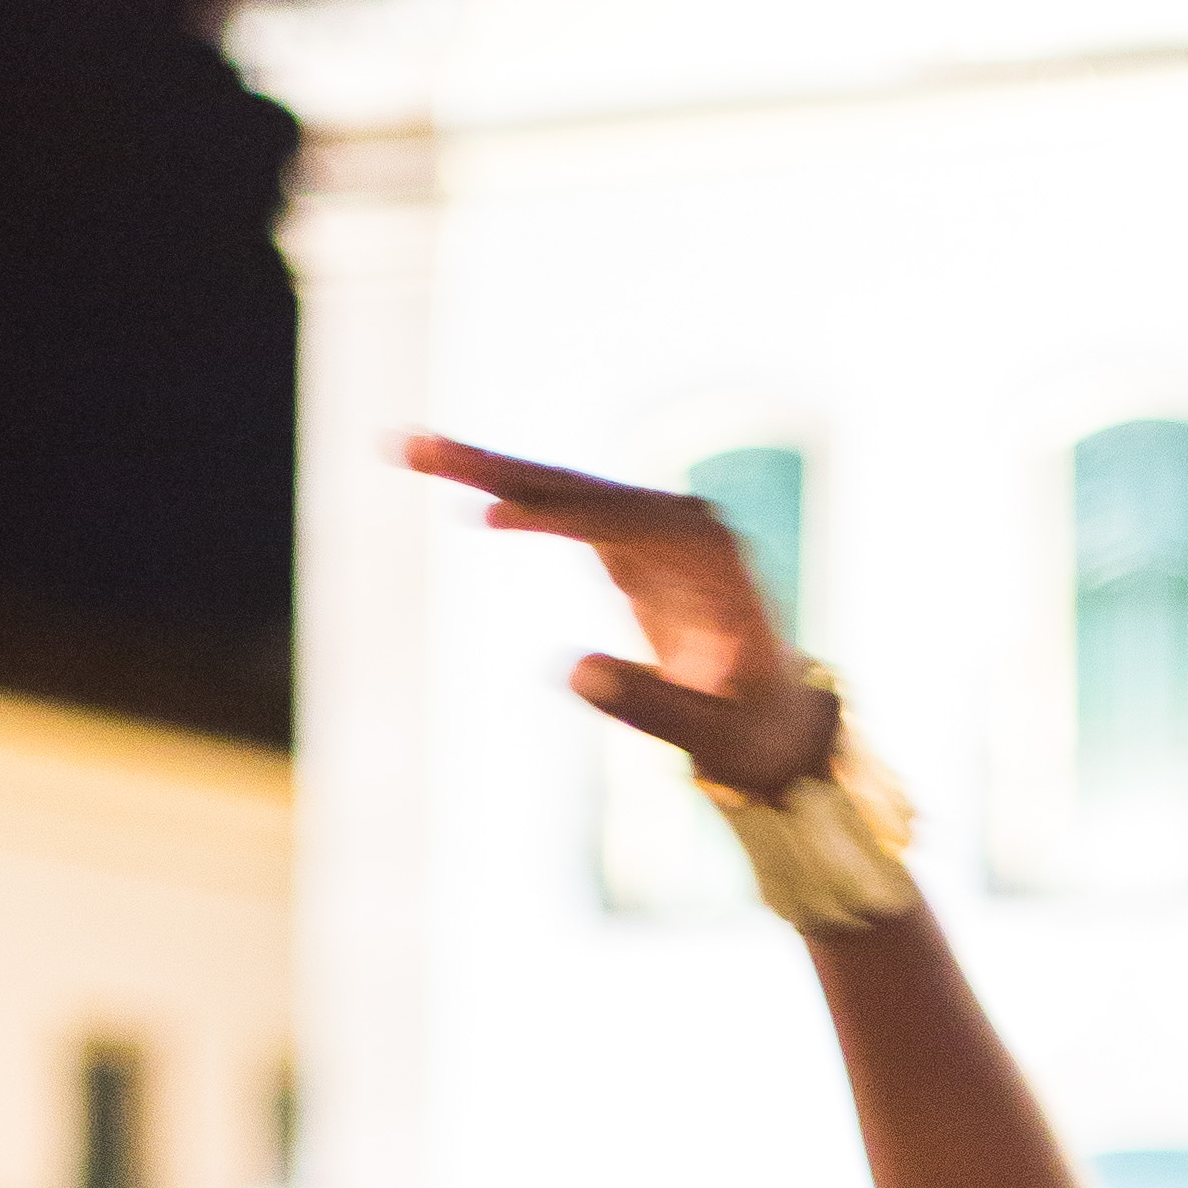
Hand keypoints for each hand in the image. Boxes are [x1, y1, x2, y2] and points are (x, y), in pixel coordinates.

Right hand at [404, 438, 840, 802]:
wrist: (779, 719)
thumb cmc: (755, 732)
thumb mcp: (717, 738)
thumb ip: (654, 709)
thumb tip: (573, 671)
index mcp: (715, 556)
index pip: (628, 522)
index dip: (561, 518)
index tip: (493, 516)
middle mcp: (682, 521)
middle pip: (580, 486)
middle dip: (497, 469)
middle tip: (415, 448)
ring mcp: (651, 526)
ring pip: (557, 489)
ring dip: (484, 470)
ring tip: (408, 450)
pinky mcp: (625, 541)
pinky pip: (556, 513)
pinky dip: (503, 500)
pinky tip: (454, 487)